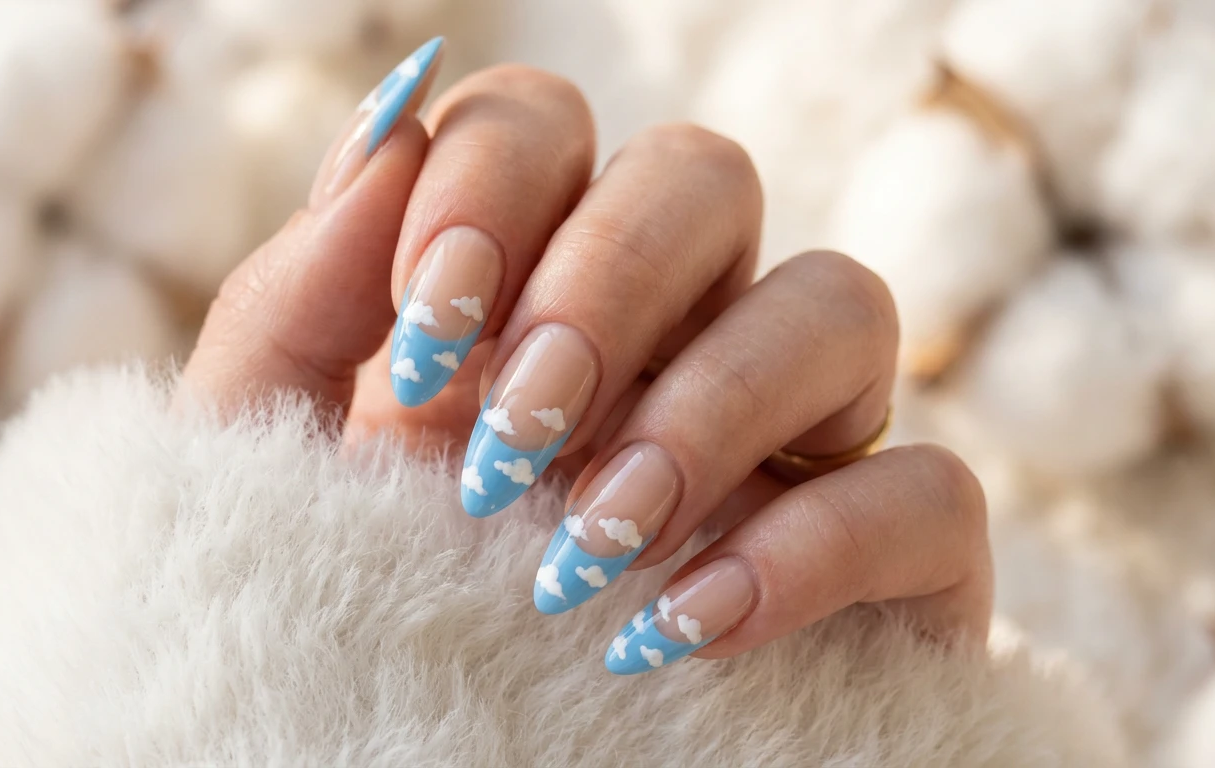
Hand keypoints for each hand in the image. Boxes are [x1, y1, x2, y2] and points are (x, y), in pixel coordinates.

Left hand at [180, 38, 990, 673]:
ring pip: (841, 300)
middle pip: (703, 176)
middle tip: (519, 431)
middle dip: (609, 280)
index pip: (544, 128)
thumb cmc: (352, 616)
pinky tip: (687, 629)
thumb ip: (301, 303)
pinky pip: (928, 488)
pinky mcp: (893, 564)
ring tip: (597, 539)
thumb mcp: (286, 462)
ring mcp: (794, 439)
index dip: (493, 184)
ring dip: (714, 402)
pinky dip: (815, 546)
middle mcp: (671, 335)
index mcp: (524, 291)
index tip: (432, 327)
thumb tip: (385, 132)